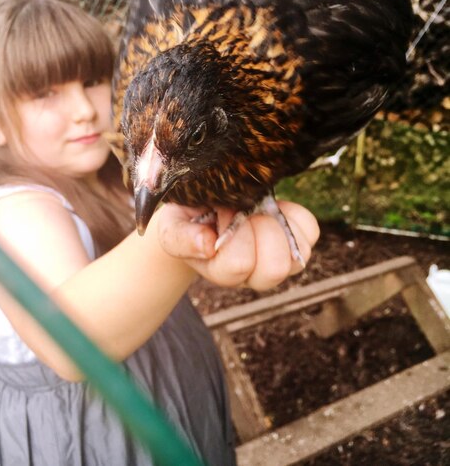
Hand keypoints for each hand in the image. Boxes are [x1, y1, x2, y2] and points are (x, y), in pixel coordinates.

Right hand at [158, 201, 318, 290]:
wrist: (205, 210)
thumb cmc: (186, 219)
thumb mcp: (172, 225)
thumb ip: (181, 238)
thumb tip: (207, 246)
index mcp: (222, 273)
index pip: (240, 265)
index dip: (231, 231)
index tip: (218, 212)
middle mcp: (254, 274)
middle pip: (276, 269)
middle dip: (259, 228)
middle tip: (241, 211)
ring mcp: (278, 259)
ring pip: (298, 254)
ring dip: (276, 222)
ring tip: (256, 209)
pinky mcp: (296, 241)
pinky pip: (309, 231)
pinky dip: (293, 214)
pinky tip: (272, 207)